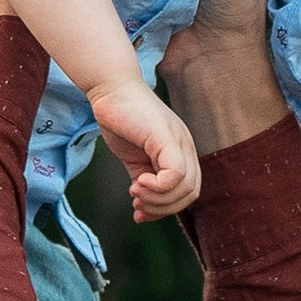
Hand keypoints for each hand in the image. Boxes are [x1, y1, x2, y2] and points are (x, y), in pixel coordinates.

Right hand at [90, 73, 203, 222]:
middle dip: (163, 208)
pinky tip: (137, 183)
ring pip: (185, 187)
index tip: (139, 210)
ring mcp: (179, 141)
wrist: (111, 90)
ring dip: (157, 200)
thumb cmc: (121, 120)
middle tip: (138, 203)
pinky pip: (176, 174)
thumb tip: (144, 210)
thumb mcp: (136, 159)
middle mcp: (185, 147)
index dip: (166, 209)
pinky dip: (157, 187)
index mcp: (181, 153)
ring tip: (136, 193)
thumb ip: (145, 180)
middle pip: (190, 194)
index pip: (188, 192)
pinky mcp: (167, 137)